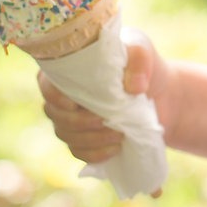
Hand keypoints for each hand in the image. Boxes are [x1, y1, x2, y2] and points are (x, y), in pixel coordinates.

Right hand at [38, 28, 168, 192]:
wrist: (159, 94)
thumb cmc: (142, 66)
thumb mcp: (143, 53)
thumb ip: (138, 60)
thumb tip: (133, 87)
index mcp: (68, 68)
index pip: (47, 83)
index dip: (54, 97)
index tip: (73, 104)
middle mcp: (63, 94)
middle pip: (54, 114)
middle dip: (79, 122)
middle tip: (105, 121)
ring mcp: (71, 118)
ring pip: (65, 135)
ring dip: (90, 139)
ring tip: (119, 134)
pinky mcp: (84, 137)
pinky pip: (78, 151)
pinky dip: (94, 153)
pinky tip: (114, 149)